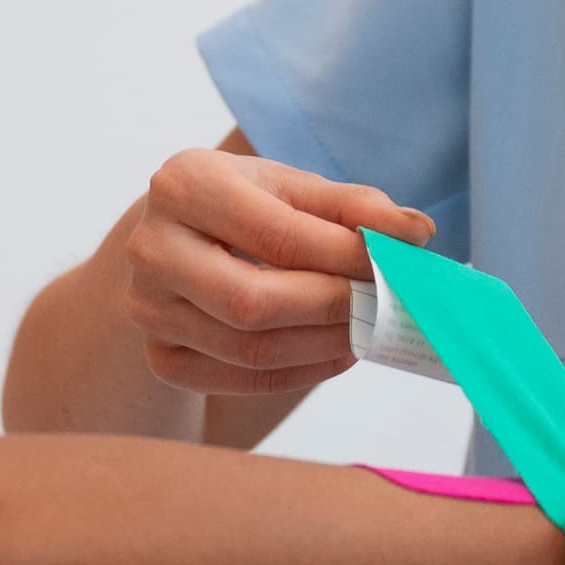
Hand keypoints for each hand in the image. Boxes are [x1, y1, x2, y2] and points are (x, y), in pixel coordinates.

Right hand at [119, 145, 432, 397]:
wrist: (178, 244)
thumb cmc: (245, 209)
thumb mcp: (291, 190)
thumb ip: (353, 206)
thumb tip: (417, 232)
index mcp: (184, 184)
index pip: (276, 234)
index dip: (345, 256)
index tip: (396, 264)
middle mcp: (150, 247)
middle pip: (252, 302)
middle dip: (332, 309)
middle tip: (383, 305)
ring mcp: (147, 308)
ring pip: (249, 350)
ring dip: (324, 346)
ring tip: (367, 329)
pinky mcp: (160, 356)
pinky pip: (239, 380)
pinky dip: (300, 373)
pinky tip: (334, 352)